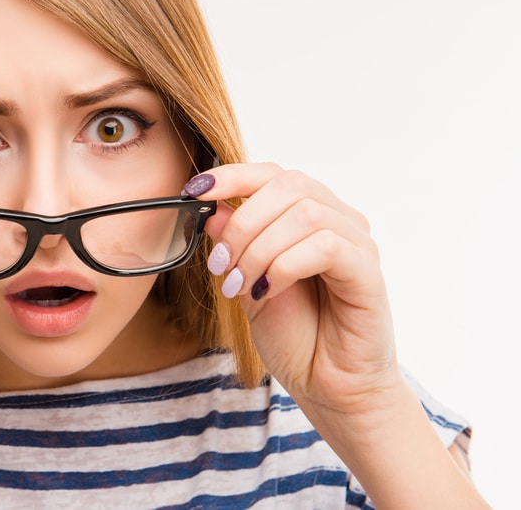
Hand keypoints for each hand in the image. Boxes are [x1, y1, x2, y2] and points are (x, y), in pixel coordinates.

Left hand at [188, 163, 400, 415]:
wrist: (328, 387)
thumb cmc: (294, 334)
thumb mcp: (246, 282)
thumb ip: (232, 244)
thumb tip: (210, 208)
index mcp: (307, 215)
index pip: (271, 174)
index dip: (231, 176)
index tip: (194, 192)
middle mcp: (337, 220)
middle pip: (289, 186)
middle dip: (243, 223)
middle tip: (220, 265)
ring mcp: (358, 244)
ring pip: (305, 214)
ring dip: (260, 249)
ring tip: (240, 286)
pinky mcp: (369, 272)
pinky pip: (326, 247)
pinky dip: (284, 267)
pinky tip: (267, 292)